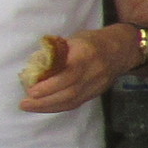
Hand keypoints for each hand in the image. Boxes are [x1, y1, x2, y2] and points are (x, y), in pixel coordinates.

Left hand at [19, 27, 133, 114]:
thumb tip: (36, 64)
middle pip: (71, 92)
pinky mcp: (96, 92)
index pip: (70, 74)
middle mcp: (94, 72)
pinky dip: (58, 107)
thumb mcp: (75, 39)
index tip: (31, 90)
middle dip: (45, 100)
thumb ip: (57, 52)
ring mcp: (97, 85)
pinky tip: (45, 107)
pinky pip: (76, 103)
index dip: (50, 85)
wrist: (121, 50)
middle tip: (25, 103)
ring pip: (73, 101)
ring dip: (49, 106)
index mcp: (88, 54)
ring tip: (30, 106)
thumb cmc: (92, 41)